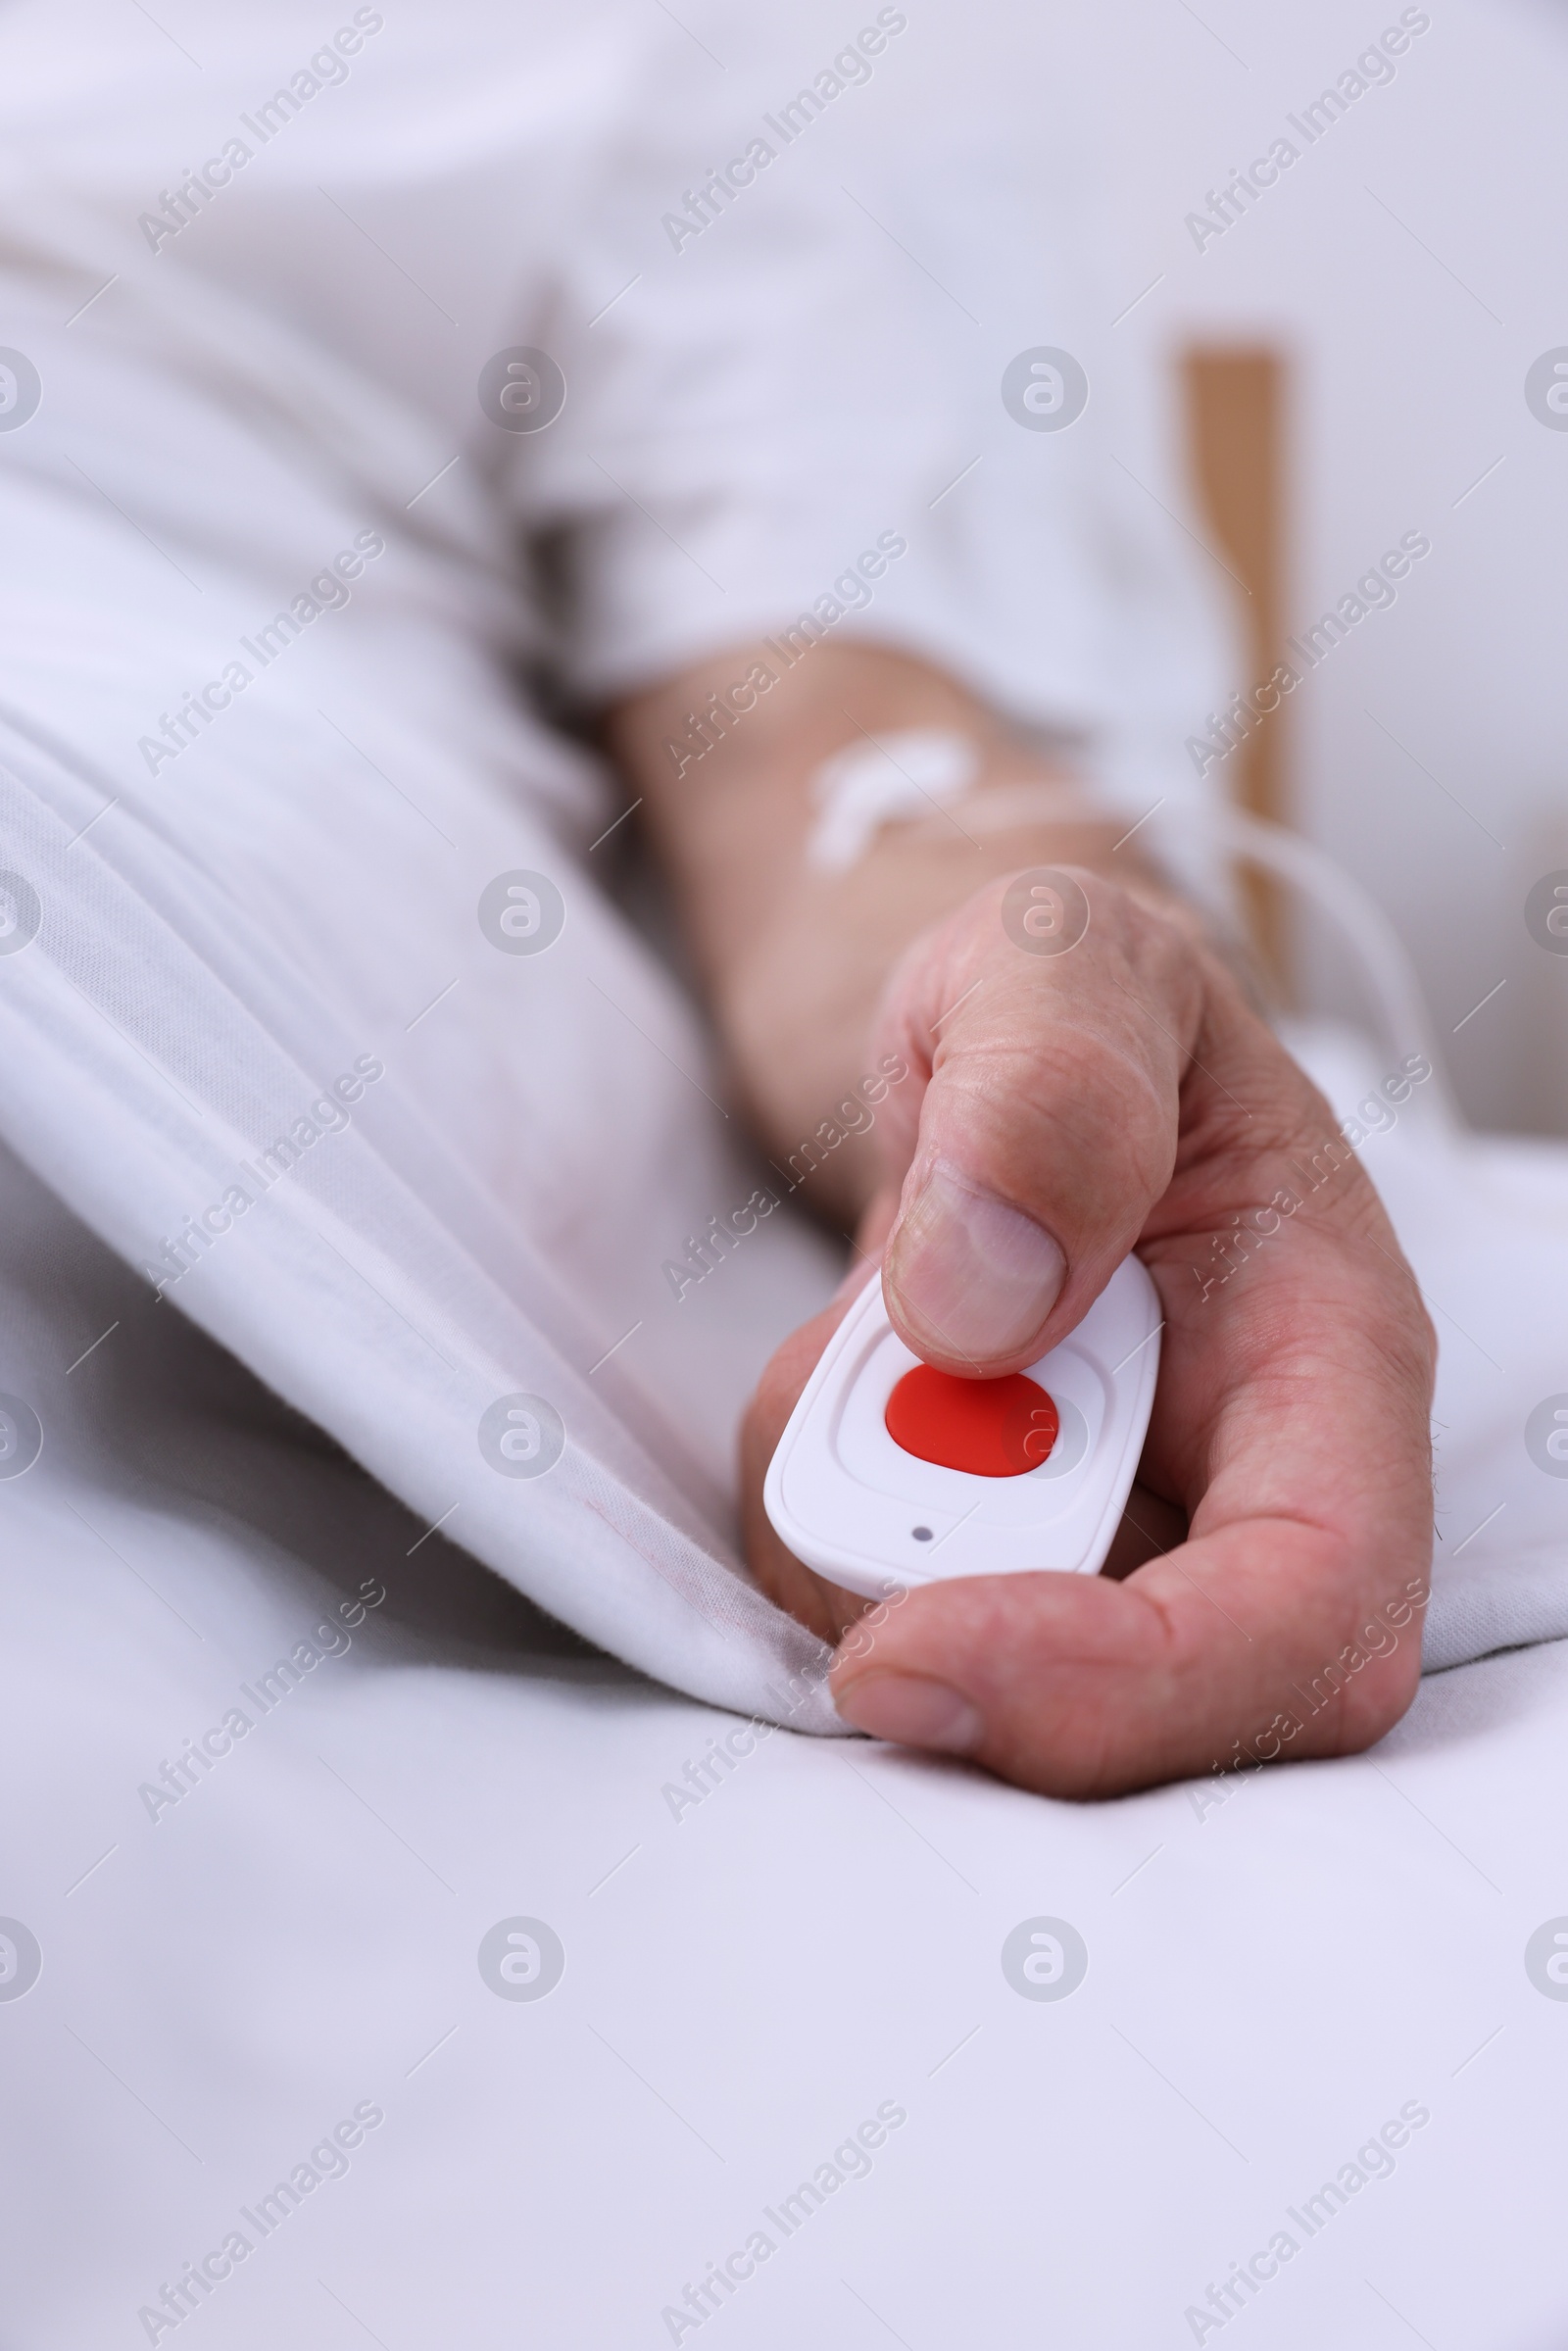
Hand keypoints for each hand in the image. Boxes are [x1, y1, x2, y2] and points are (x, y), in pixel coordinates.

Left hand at [740, 866, 1435, 1798]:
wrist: (988, 1049)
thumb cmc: (1057, 998)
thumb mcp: (1060, 953)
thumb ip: (1049, 1077)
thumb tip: (985, 1296)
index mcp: (1328, 1359)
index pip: (1312, 1621)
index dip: (1127, 1691)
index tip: (906, 1654)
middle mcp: (1240, 1487)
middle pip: (1128, 1701)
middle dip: (930, 1582)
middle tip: (847, 1412)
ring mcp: (1113, 1541)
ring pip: (967, 1671)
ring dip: (846, 1526)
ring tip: (857, 1333)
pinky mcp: (994, 1563)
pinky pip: (862, 1616)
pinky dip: (802, 1517)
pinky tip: (839, 1378)